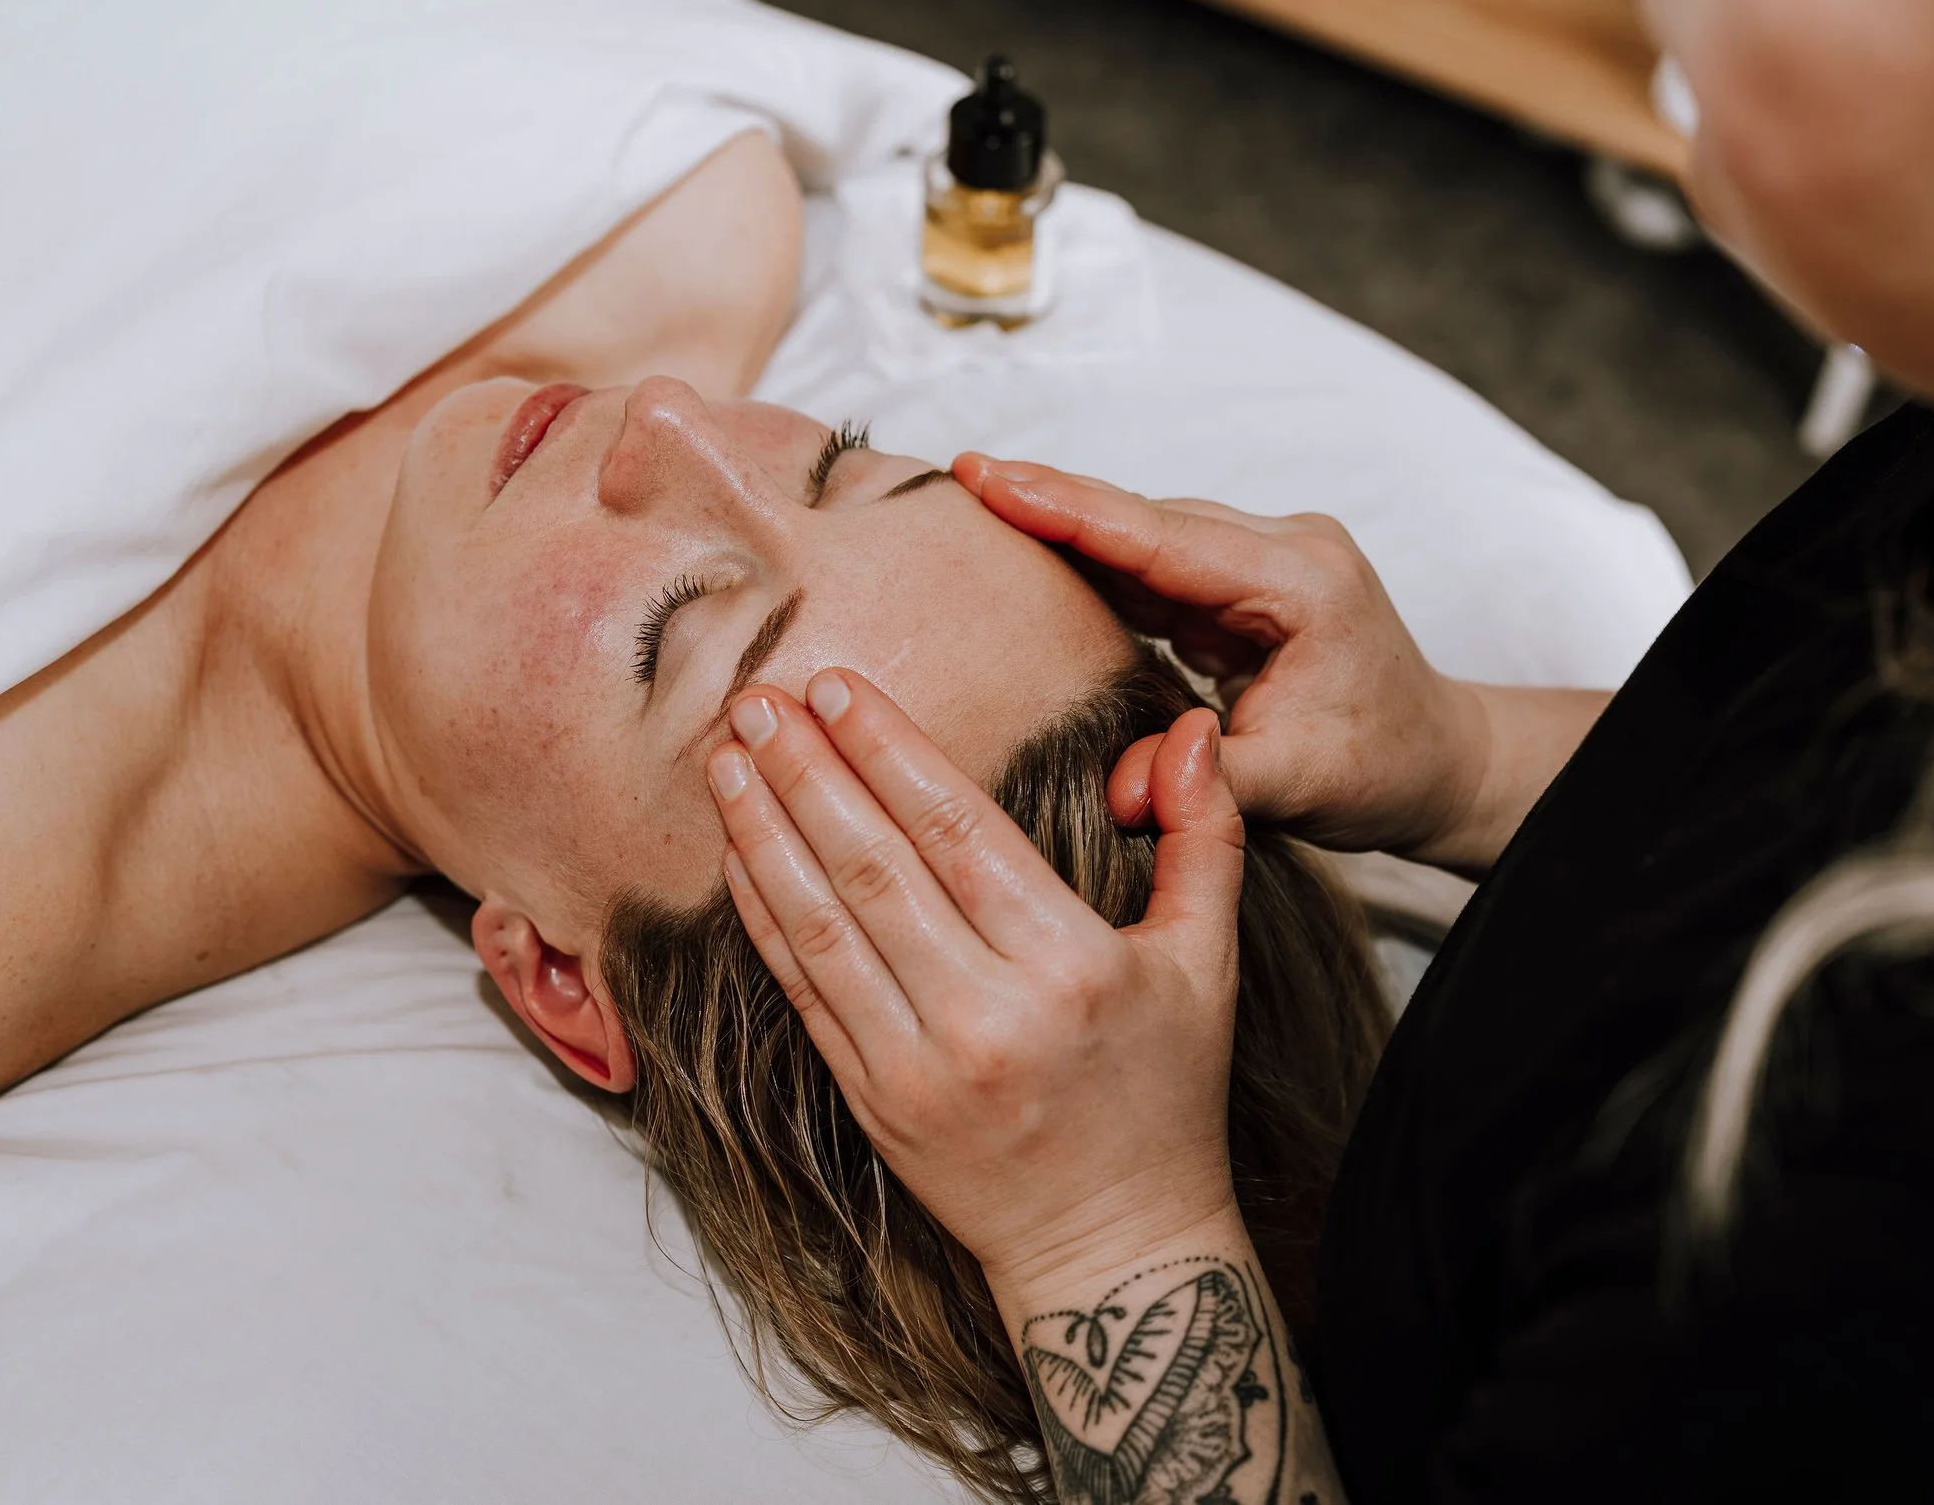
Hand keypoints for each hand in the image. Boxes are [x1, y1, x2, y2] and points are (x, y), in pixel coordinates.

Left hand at [707, 670, 1243, 1295]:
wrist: (1112, 1246)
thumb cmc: (1162, 1096)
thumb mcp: (1208, 966)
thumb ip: (1204, 840)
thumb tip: (1196, 735)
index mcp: (1067, 965)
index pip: (958, 830)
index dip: (888, 749)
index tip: (837, 687)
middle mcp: (985, 1013)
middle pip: (873, 866)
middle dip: (806, 772)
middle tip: (756, 699)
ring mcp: (917, 1064)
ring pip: (821, 925)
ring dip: (764, 833)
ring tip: (725, 759)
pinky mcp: (872, 1099)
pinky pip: (802, 992)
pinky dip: (763, 917)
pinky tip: (737, 856)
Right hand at [955, 454, 1497, 864]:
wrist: (1439, 761)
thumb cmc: (1383, 769)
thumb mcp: (1301, 786)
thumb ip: (1207, 782)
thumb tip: (1116, 791)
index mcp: (1299, 581)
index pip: (1160, 537)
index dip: (1068, 507)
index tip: (988, 476)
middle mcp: (1280, 549)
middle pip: (1142, 519)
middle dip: (1049, 501)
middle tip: (953, 479)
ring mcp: (1259, 560)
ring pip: (1141, 533)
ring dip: (1062, 524)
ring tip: (970, 505)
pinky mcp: (1237, 582)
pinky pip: (1150, 562)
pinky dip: (1091, 558)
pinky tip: (1027, 549)